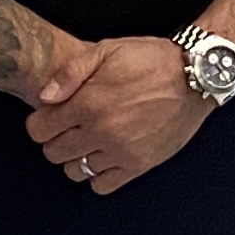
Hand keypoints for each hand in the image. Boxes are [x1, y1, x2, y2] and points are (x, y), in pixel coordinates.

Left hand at [28, 36, 211, 193]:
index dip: (39, 122)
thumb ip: (70, 72)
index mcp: (88, 103)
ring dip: (74, 158)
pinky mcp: (139, 165)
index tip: (49, 116)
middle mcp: (101, 132)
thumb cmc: (151, 60)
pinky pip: (102, 185)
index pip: (39, 130)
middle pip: (53, 153)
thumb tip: (45, 97)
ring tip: (86, 142)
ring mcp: (120, 152)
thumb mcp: (107, 49)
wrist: (194, 77)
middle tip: (68, 127)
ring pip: (74, 171)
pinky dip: (97, 175)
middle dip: (53, 140)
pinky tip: (104, 157)